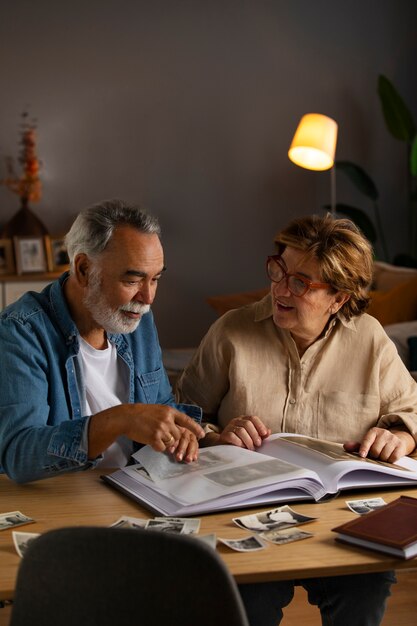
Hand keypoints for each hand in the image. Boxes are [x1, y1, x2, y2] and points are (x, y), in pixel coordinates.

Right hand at [88, 403, 204, 458]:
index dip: (195, 428)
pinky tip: (149, 440)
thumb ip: (169, 418)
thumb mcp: (158, 410)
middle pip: (178, 435)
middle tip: (161, 435)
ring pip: (171, 442)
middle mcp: (167, 419)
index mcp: (169, 411)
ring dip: (164, 443)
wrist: (126, 417)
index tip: (201, 435)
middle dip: (172, 438)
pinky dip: (157, 447)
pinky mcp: (154, 438)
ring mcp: (161, 429)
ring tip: (153, 435)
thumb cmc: (141, 414)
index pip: (186, 420)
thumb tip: (178, 428)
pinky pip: (161, 448)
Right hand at [217, 415, 270, 449]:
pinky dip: (239, 442)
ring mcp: (229, 427)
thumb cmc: (242, 441)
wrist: (226, 446)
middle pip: (247, 423)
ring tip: (251, 448)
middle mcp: (236, 421)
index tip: (265, 434)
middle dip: (255, 434)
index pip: (253, 418)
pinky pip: (232, 436)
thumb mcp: (252, 436)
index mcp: (244, 419)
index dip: (260, 425)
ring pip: (241, 430)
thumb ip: (260, 434)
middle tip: (258, 444)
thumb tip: (268, 431)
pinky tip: (242, 447)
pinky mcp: (224, 435)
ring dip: (248, 440)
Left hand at [344, 427, 415, 462]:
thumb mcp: (368, 442)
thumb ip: (356, 446)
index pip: (367, 440)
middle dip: (374, 456)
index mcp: (373, 431)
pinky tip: (389, 456)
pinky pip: (392, 458)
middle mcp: (384, 433)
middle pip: (375, 451)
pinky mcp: (400, 446)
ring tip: (382, 455)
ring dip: (382, 459)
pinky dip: (389, 461)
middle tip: (375, 455)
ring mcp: (393, 439)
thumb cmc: (378, 443)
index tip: (362, 455)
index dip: (364, 448)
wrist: (396, 440)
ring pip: (384, 456)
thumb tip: (345, 446)